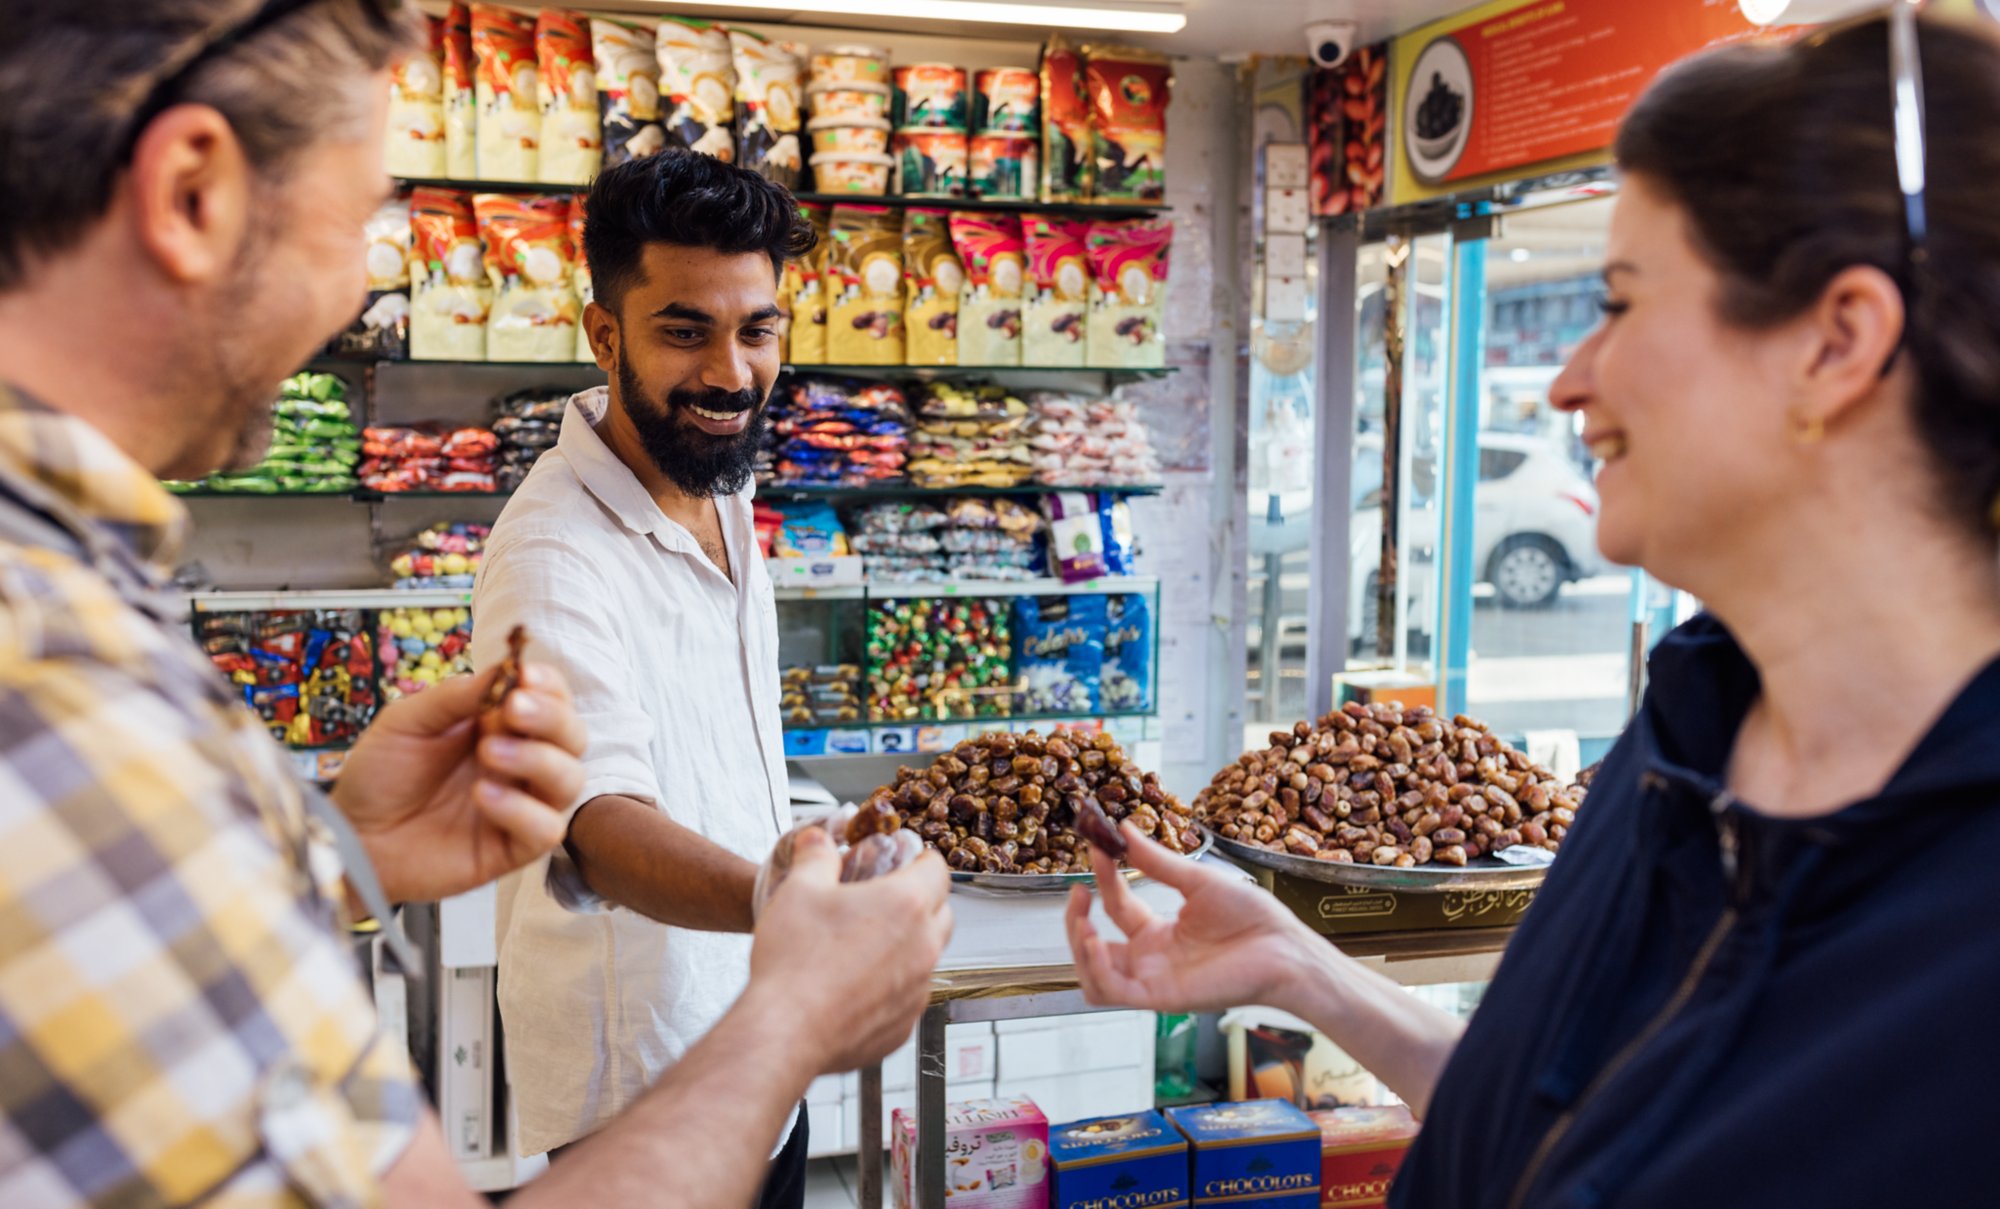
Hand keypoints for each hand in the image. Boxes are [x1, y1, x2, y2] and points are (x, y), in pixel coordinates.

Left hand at [334, 661, 587, 902]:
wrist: (353, 834)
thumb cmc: (379, 776)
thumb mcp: (406, 721)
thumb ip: (455, 697)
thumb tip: (505, 669)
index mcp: (500, 726)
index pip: (550, 699)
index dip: (548, 685)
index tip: (525, 674)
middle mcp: (520, 763)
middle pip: (573, 736)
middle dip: (551, 717)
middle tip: (513, 709)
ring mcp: (521, 805)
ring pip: (570, 780)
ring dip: (538, 759)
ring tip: (489, 753)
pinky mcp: (513, 848)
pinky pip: (546, 829)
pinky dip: (522, 809)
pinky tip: (484, 796)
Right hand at [748, 829, 952, 1073]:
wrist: (784, 1030)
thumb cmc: (794, 960)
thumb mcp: (798, 890)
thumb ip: (815, 857)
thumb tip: (816, 839)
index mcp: (906, 905)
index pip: (938, 870)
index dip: (921, 861)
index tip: (906, 862)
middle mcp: (923, 948)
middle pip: (942, 914)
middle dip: (921, 903)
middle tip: (884, 901)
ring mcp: (917, 991)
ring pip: (927, 959)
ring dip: (907, 948)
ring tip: (865, 946)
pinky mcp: (904, 1027)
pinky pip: (908, 998)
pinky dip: (892, 988)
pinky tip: (856, 986)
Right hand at [1066, 823, 1319, 1014]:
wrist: (1284, 948)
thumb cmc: (1252, 918)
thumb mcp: (1197, 881)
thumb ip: (1158, 862)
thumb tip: (1125, 830)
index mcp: (1160, 932)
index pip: (1117, 906)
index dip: (1103, 877)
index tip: (1098, 845)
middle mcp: (1151, 958)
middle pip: (1093, 947)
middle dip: (1075, 919)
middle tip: (1077, 890)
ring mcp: (1153, 979)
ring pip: (1093, 976)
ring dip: (1078, 947)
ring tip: (1084, 919)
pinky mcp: (1160, 996)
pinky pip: (1112, 991)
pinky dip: (1094, 967)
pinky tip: (1094, 939)